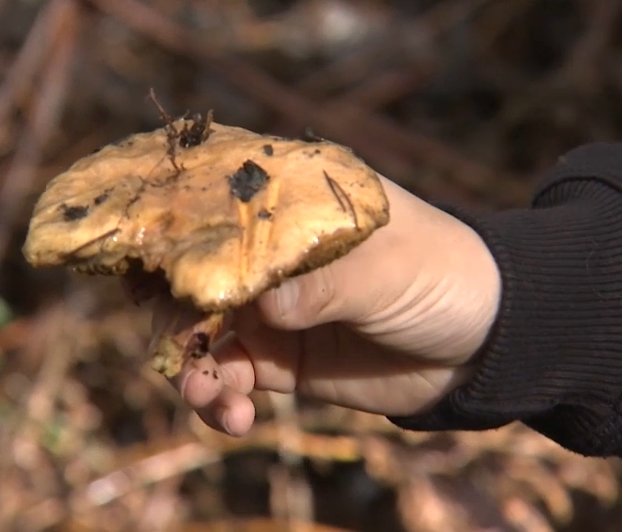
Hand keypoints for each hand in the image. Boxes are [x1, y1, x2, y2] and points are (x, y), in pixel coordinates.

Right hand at [152, 177, 501, 435]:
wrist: (481, 343)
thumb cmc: (440, 274)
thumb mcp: (387, 270)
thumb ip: (323, 286)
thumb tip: (260, 309)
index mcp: (285, 204)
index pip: (207, 205)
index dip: (167, 231)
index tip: (140, 266)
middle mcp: (263, 254)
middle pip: (187, 275)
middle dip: (171, 314)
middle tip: (176, 348)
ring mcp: (265, 307)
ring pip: (197, 333)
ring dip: (191, 367)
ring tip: (209, 397)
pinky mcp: (274, 359)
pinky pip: (225, 378)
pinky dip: (217, 399)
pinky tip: (233, 417)